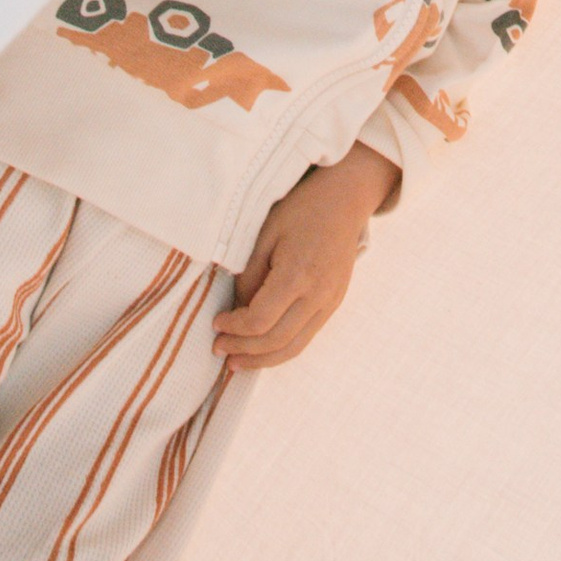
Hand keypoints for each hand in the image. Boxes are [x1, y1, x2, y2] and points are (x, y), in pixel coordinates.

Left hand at [216, 147, 397, 368]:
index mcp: (298, 274)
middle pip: (276, 341)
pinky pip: (306, 337)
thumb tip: (238, 310)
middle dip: (243, 350)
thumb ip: (249, 276)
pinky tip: (262, 348)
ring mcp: (330, 302)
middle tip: (218, 348)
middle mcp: (318, 295)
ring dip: (262, 360)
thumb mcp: (265, 234)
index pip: (259, 320)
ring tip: (237, 362)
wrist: (345, 199)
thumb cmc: (301, 209)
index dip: (233, 328)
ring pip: (294, 347)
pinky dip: (281, 348)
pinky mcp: (334, 303)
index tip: (215, 323)